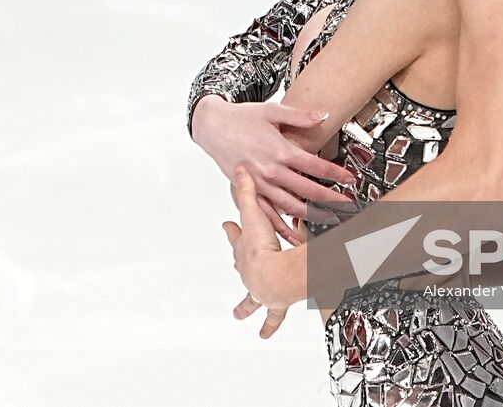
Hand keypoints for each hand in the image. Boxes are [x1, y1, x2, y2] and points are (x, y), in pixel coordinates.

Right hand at [194, 95, 356, 226]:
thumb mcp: (272, 111)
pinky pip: (267, 214)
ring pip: (290, 207)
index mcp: (280, 150)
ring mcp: (259, 184)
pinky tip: (294, 236)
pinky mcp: (248, 192)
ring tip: (331, 221)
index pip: (316, 167)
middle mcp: (271, 171)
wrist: (212, 126)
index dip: (336, 174)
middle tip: (349, 207)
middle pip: (308, 191)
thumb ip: (300, 115)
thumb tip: (324, 115)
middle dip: (331, 200)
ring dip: (312, 216)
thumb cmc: (242, 118)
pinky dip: (281, 227)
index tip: (351, 180)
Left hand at [222, 165, 304, 315]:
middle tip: (236, 268)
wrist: (273, 278)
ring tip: (238, 315)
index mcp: (246, 249)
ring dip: (245, 306)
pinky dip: (270, 326)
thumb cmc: (263, 249)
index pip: (236, 236)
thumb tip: (239, 167)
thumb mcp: (254, 214)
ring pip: (250, 299)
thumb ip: (248, 190)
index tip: (227, 226)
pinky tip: (265, 334)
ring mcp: (260, 289)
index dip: (232, 231)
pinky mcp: (275, 304)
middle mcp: (249, 270)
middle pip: (241, 267)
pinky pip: (272, 318)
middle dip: (239, 266)